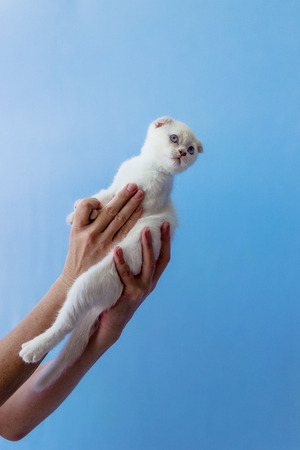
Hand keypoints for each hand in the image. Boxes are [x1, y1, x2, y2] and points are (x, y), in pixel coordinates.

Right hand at [60, 183, 143, 286]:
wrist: (76, 283)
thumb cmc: (77, 256)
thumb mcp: (74, 237)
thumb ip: (84, 220)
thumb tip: (96, 204)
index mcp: (77, 229)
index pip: (85, 206)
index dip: (93, 200)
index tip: (100, 199)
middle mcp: (89, 235)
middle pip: (109, 210)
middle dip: (122, 196)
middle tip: (133, 185)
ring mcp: (102, 244)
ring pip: (119, 219)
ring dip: (131, 204)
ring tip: (140, 194)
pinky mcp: (113, 253)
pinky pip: (126, 233)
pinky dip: (133, 220)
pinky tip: (140, 211)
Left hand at [93, 223, 170, 346]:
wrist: (109, 324)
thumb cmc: (115, 297)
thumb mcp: (126, 280)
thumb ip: (130, 265)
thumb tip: (126, 240)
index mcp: (150, 279)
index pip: (162, 257)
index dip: (166, 241)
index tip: (165, 224)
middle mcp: (149, 284)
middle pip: (159, 259)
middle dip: (161, 240)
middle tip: (159, 223)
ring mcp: (141, 291)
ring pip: (148, 265)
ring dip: (147, 247)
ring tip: (144, 230)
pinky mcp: (130, 296)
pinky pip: (126, 276)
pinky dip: (122, 262)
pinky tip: (117, 250)